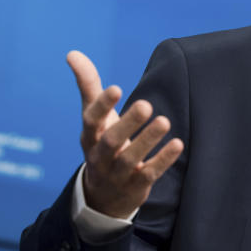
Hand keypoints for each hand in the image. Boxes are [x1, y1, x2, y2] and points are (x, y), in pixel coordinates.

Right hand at [67, 50, 184, 218]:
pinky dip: (162, 160)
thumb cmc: (101, 144)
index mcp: (89, 136)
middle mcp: (100, 156)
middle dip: (127, 124)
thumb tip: (72, 53)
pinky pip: (148, 174)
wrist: (102, 196)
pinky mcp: (135, 186)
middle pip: (110, 141)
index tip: (116, 88)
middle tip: (146, 104)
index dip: (102, 105)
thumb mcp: (93, 118)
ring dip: (147, 140)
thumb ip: (88, 85)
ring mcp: (117, 174)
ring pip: (130, 159)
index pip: (92, 120)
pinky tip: (178, 144)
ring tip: (164, 121)